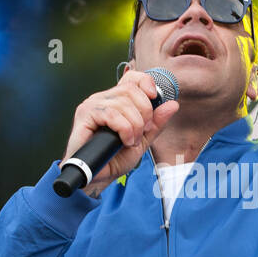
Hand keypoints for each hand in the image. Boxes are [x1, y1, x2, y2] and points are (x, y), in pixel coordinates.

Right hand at [61, 69, 178, 196]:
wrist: (97, 178)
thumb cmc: (113, 159)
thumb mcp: (142, 141)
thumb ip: (156, 123)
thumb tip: (172, 104)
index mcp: (116, 101)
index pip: (132, 78)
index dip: (146, 82)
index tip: (155, 97)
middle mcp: (103, 99)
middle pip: (132, 90)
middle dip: (145, 113)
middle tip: (142, 133)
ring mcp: (92, 105)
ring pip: (123, 103)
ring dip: (135, 126)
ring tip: (131, 141)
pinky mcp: (84, 115)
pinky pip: (112, 113)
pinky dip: (124, 129)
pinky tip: (124, 141)